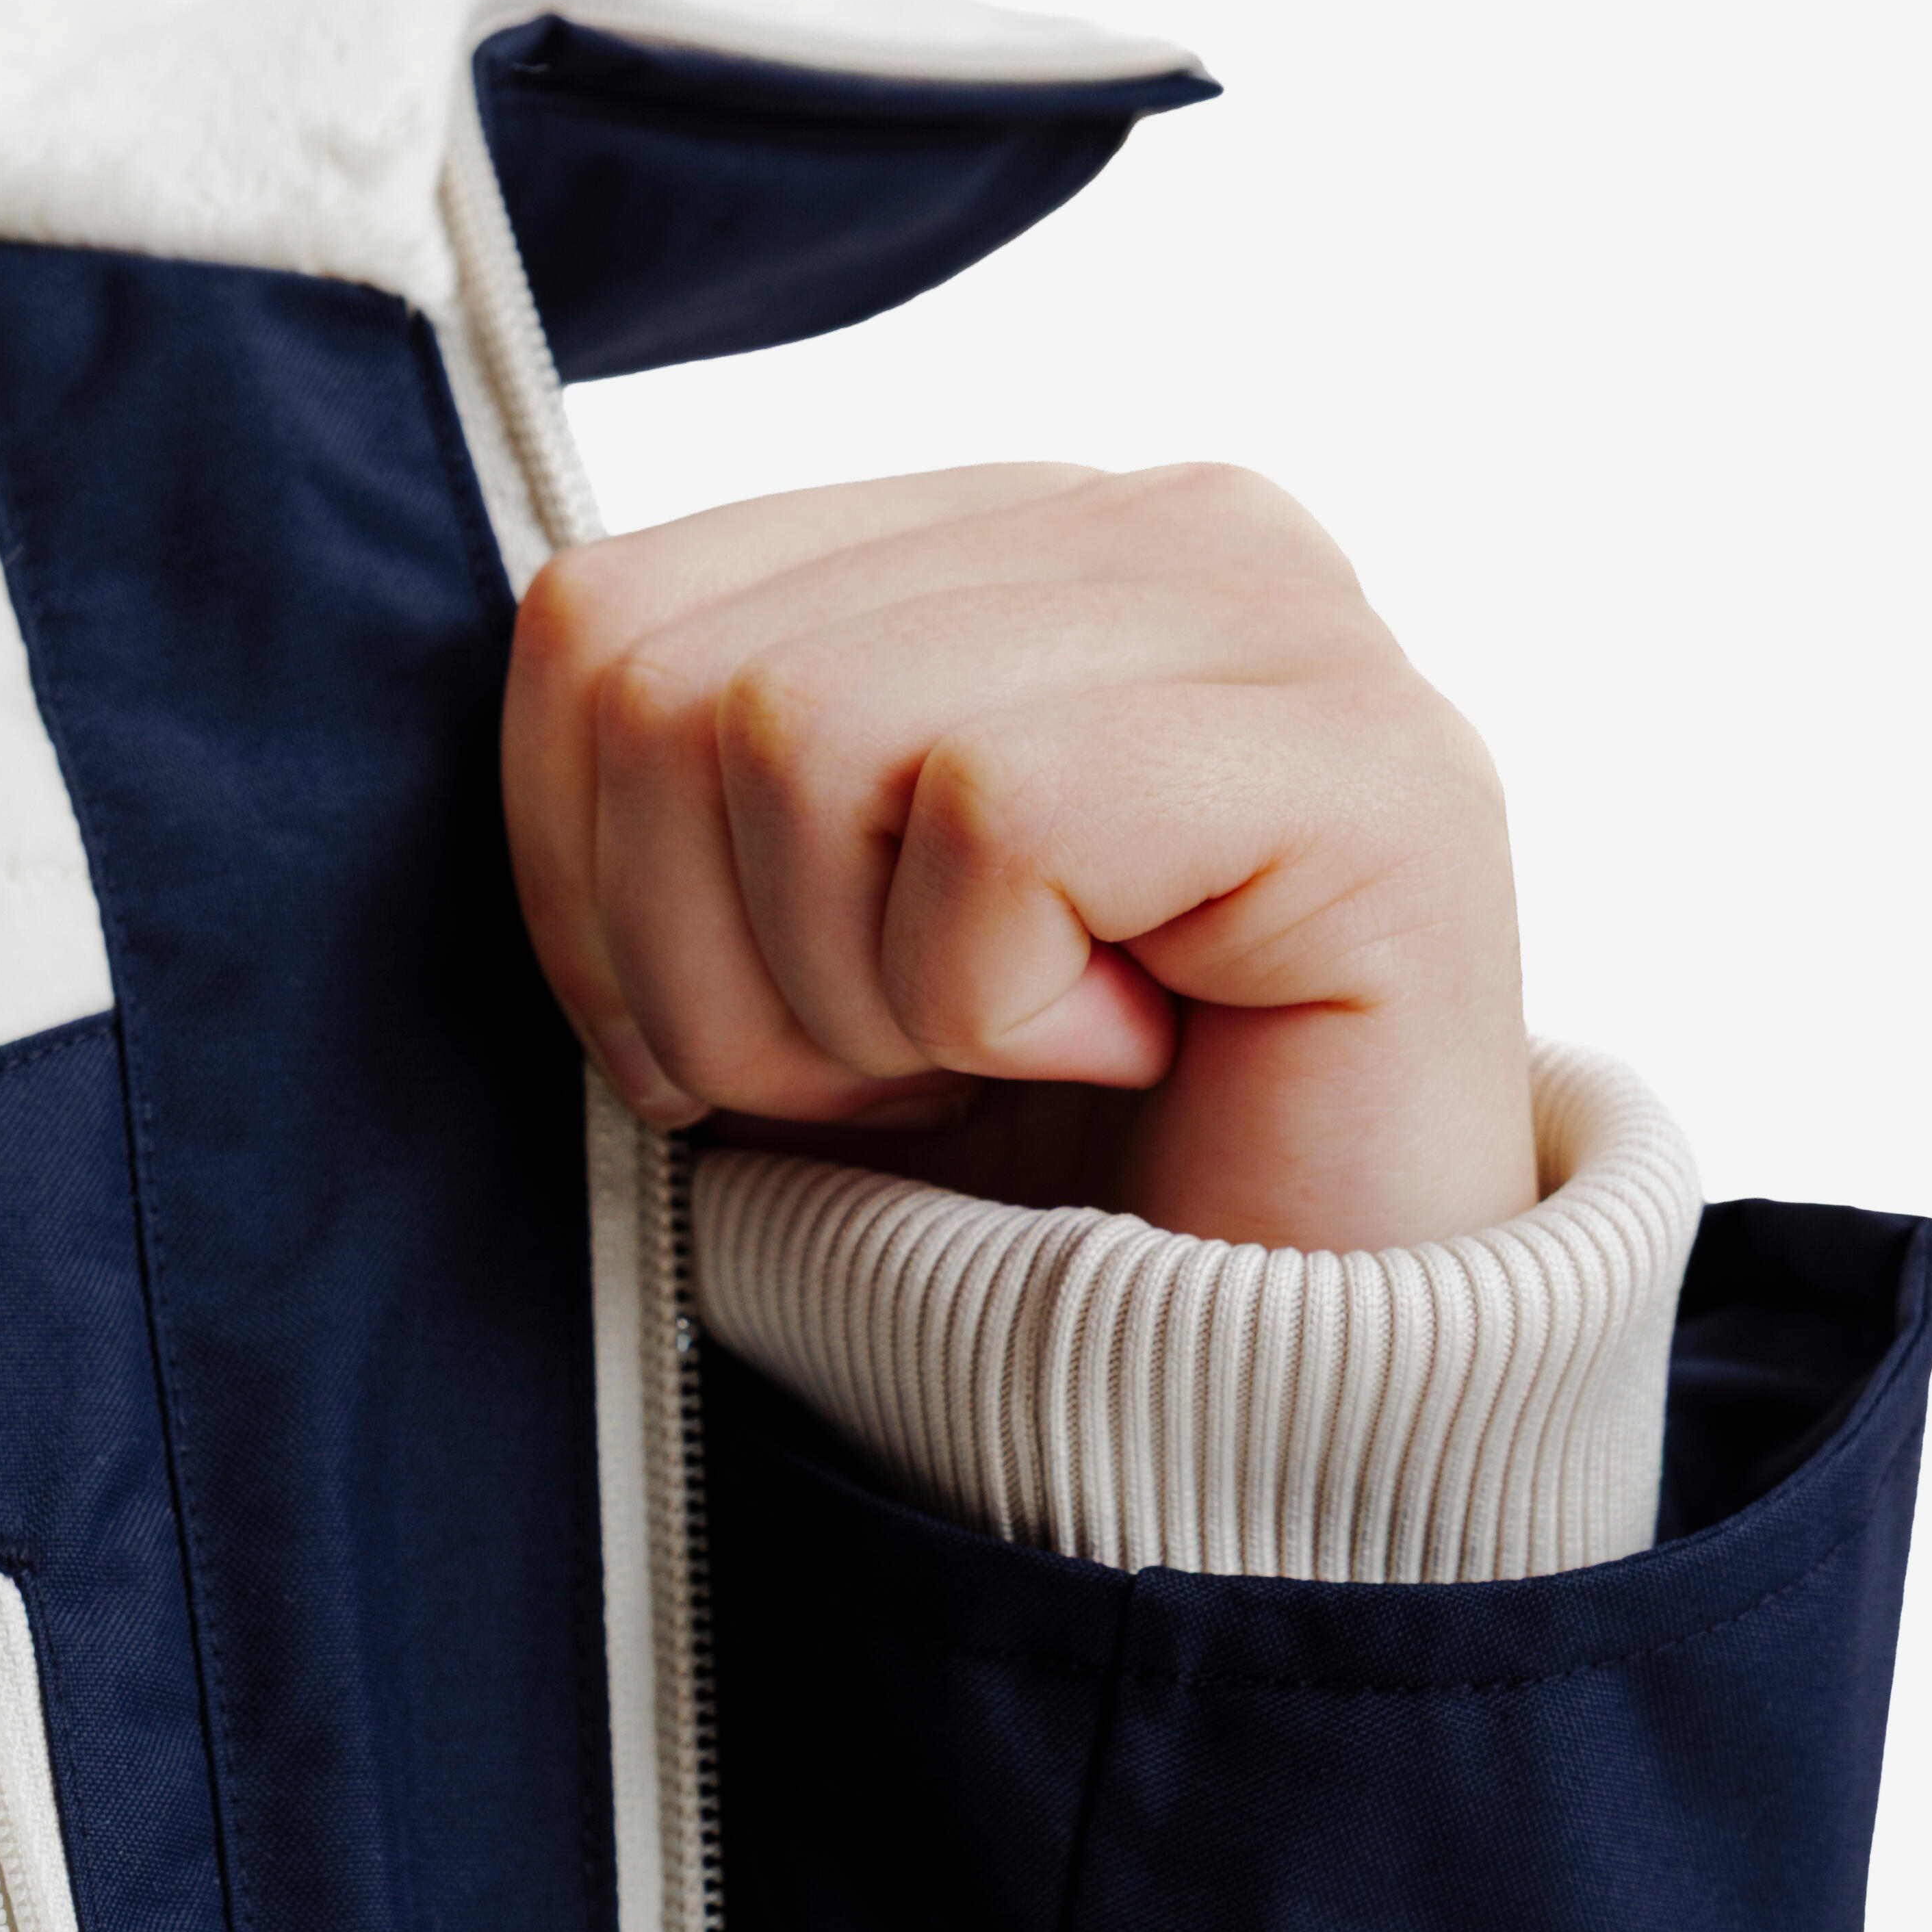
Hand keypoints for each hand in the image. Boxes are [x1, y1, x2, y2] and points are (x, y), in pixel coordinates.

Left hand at [502, 463, 1535, 1250]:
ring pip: (805, 733)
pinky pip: (998, 817)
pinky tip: (1121, 1058)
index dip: (580, 891)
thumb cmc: (1013, 1186)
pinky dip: (993, 1007)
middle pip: (673, 687)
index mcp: (987, 544)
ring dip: (849, 1005)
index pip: (600, 616)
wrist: (1263, 1402)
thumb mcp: (765, 978)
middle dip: (709, 975)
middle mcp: (1147, 528)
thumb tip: (560, 681)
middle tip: (883, 1087)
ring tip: (995, 1070)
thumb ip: (658, 791)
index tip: (720, 1051)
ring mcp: (1279, 617)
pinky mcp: (1371, 760)